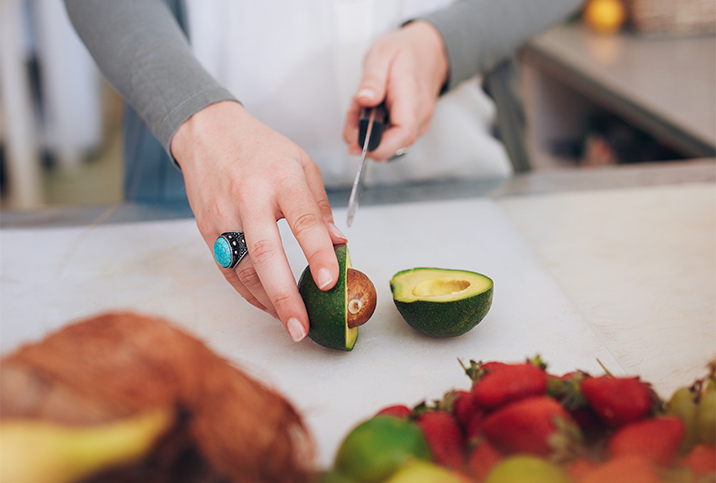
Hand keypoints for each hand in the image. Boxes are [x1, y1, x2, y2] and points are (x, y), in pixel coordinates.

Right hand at [171, 101, 346, 341]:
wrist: (207, 131)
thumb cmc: (260, 147)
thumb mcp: (301, 163)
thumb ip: (319, 206)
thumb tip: (338, 243)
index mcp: (281, 179)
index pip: (303, 221)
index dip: (318, 254)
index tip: (330, 282)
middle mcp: (250, 198)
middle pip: (266, 255)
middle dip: (285, 296)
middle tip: (302, 327)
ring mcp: (224, 215)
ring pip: (243, 269)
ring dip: (266, 302)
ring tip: (289, 323)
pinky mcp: (206, 228)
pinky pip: (227, 268)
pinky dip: (247, 291)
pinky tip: (266, 304)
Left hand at [343, 20, 448, 160]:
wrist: (428, 50)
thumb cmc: (406, 51)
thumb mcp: (382, 53)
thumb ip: (372, 78)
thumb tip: (364, 100)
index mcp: (411, 98)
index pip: (402, 134)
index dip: (377, 147)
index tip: (356, 144)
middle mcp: (419, 116)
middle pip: (390, 144)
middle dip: (362, 135)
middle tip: (353, 111)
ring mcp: (417, 123)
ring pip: (387, 142)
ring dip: (366, 130)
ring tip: (362, 106)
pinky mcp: (412, 126)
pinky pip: (390, 136)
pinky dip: (374, 128)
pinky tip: (371, 110)